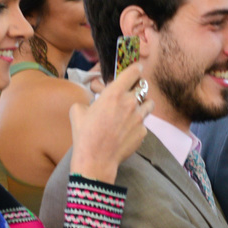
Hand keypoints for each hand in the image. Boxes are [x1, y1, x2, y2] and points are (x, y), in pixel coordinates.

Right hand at [68, 61, 152, 183]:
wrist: (96, 159)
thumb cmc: (85, 135)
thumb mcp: (78, 111)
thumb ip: (88, 101)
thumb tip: (93, 102)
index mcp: (114, 93)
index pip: (133, 72)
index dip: (136, 68)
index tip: (137, 68)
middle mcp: (130, 103)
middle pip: (143, 87)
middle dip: (137, 88)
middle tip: (130, 93)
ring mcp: (139, 118)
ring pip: (149, 104)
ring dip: (142, 104)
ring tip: (133, 110)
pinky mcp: (143, 132)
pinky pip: (144, 123)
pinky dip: (137, 124)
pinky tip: (127, 131)